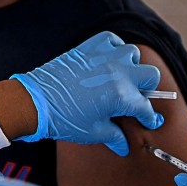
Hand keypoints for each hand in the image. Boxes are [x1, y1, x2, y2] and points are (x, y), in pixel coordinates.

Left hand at [11, 31, 163, 155]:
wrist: (35, 102)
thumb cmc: (64, 119)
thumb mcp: (93, 132)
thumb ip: (114, 136)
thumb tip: (124, 146)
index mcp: (121, 96)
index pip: (145, 107)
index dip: (148, 117)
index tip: (148, 120)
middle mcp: (118, 73)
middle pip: (151, 75)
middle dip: (147, 88)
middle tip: (136, 97)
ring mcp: (104, 57)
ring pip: (133, 54)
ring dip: (131, 66)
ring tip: (121, 77)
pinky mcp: (89, 48)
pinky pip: (112, 39)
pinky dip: (115, 47)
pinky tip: (109, 59)